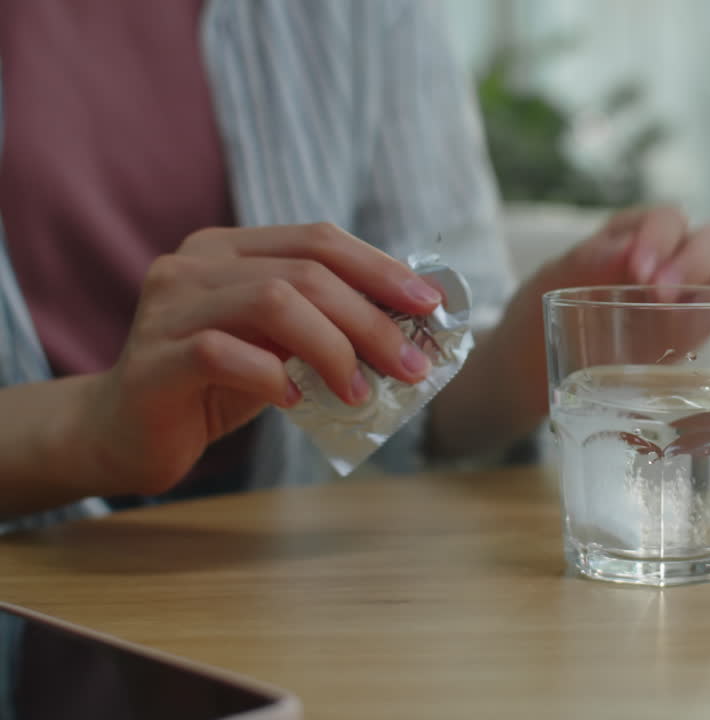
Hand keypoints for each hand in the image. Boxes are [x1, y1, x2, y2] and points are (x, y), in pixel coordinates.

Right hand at [82, 223, 441, 495]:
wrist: (124, 432)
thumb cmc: (216, 384)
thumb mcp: (278, 344)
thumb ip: (324, 323)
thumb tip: (411, 329)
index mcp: (229, 250)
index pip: (318, 239)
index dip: (380, 268)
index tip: (430, 305)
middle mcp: (194, 264)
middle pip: (305, 272)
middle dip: (371, 319)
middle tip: (411, 365)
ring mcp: (167, 308)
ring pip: (271, 302)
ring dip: (333, 348)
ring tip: (360, 392)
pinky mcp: (153, 360)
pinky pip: (223, 354)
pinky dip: (274, 378)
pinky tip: (297, 402)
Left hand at [425, 205, 709, 457]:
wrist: (526, 376)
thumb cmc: (536, 320)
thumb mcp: (546, 286)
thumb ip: (583, 263)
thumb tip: (627, 247)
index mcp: (633, 236)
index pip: (668, 218)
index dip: (662, 237)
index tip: (638, 271)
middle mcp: (671, 259)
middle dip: (697, 261)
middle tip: (661, 295)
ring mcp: (691, 296)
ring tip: (707, 310)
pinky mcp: (700, 332)